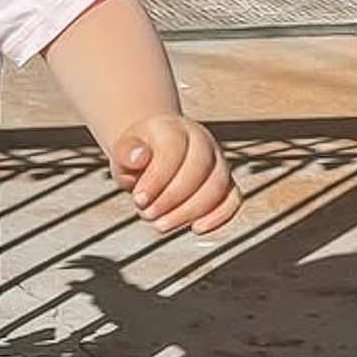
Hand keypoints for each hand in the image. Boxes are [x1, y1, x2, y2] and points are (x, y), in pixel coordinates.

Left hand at [111, 115, 239, 236]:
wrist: (154, 150)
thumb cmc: (138, 155)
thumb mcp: (123, 151)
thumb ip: (125, 153)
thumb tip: (138, 158)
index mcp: (175, 129)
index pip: (174, 149)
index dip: (157, 178)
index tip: (139, 199)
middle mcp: (202, 141)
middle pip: (199, 169)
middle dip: (171, 198)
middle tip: (148, 214)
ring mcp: (218, 162)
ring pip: (217, 186)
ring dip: (189, 211)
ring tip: (162, 224)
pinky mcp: (226, 183)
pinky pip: (233, 199)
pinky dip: (219, 217)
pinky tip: (197, 228)